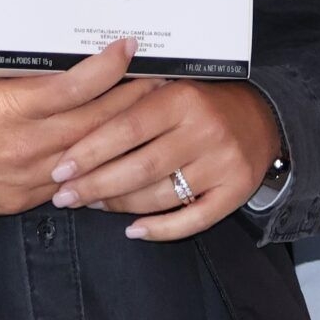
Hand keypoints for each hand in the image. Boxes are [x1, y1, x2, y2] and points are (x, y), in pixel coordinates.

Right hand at [0, 39, 164, 217]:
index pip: (76, 86)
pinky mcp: (25, 199)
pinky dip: (98, 166)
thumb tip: (58, 55)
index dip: (109, 67)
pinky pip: (73, 183)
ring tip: (150, 111)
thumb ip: (16, 72)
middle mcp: (26, 145)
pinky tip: (119, 153)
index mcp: (11, 109)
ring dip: (123, 132)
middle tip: (160, 76)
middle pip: (96, 120)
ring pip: (91, 155)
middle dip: (132, 96)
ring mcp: (28, 177)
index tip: (128, 48)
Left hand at [47, 80, 282, 241]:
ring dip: (119, 206)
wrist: (260, 117)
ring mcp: (223, 163)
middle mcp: (205, 130)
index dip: (89, 151)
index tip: (59, 169)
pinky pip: (192, 220)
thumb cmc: (198, 104)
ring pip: (160, 196)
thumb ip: (129, 101)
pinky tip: (133, 231)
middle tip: (64, 196)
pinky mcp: (236, 191)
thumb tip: (70, 122)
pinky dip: (159, 230)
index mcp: (182, 98)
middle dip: (95, 185)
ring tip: (92, 205)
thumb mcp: (167, 88)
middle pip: (139, 167)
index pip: (126, 128)